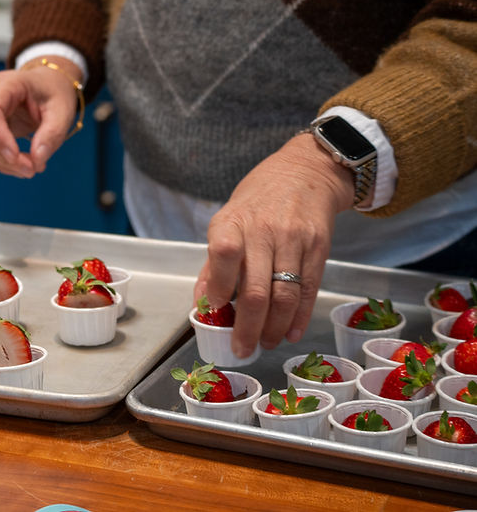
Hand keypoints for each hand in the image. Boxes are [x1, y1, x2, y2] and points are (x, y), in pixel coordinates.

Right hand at [0, 57, 80, 177]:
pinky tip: (22, 165)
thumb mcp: (62, 111)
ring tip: (32, 168)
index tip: (16, 158)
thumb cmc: (54, 93)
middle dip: (5, 158)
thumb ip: (52, 134)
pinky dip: (3, 161)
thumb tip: (37, 160)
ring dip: (4, 163)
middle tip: (32, 170)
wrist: (47, 85)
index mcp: (5, 83)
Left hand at [194, 132, 354, 356]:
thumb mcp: (227, 221)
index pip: (222, 255)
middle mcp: (263, 230)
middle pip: (256, 289)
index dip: (217, 288)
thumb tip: (201, 305)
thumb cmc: (258, 201)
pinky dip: (299, 318)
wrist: (305, 171)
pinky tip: (291, 333)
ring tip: (266, 343)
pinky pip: (309, 290)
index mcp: (232, 223)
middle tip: (242, 349)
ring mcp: (293, 239)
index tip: (215, 312)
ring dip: (274, 328)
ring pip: (284, 296)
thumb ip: (213, 264)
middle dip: (248, 327)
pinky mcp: (319, 246)